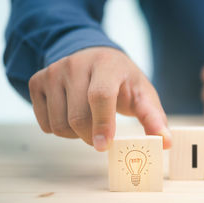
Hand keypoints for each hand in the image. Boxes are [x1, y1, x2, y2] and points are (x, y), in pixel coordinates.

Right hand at [29, 47, 170, 150]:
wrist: (93, 56)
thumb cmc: (122, 80)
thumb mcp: (142, 93)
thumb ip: (154, 118)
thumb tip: (166, 144)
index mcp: (106, 65)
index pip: (100, 96)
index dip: (103, 123)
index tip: (106, 146)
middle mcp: (75, 65)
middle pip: (77, 117)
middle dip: (92, 137)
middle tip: (104, 138)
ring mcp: (53, 72)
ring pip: (59, 124)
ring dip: (76, 135)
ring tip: (90, 123)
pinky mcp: (37, 82)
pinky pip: (44, 122)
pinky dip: (60, 129)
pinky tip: (72, 116)